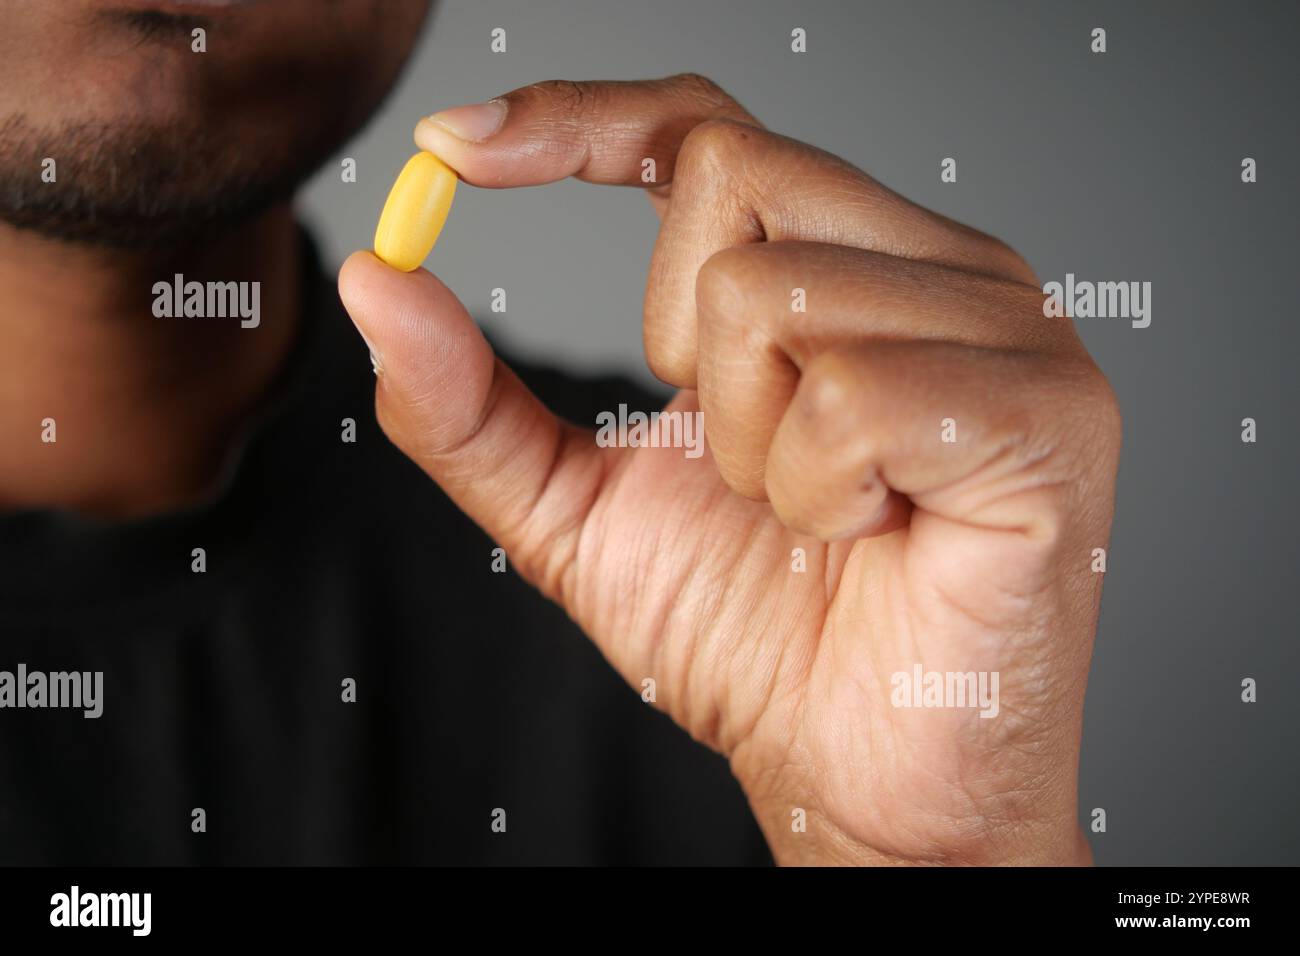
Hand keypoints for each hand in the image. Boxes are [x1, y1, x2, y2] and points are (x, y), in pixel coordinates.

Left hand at [338, 74, 1119, 865]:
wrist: (858, 778)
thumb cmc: (750, 637)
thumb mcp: (577, 509)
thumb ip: (476, 404)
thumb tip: (377, 282)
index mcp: (847, 267)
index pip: (708, 129)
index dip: (580, 120)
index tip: (456, 145)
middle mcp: (939, 267)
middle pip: (731, 176)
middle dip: (683, 352)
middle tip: (750, 466)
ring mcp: (1010, 329)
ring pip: (777, 293)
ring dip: (751, 446)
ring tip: (822, 515)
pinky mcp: (1051, 413)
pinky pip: (853, 395)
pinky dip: (818, 493)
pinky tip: (877, 537)